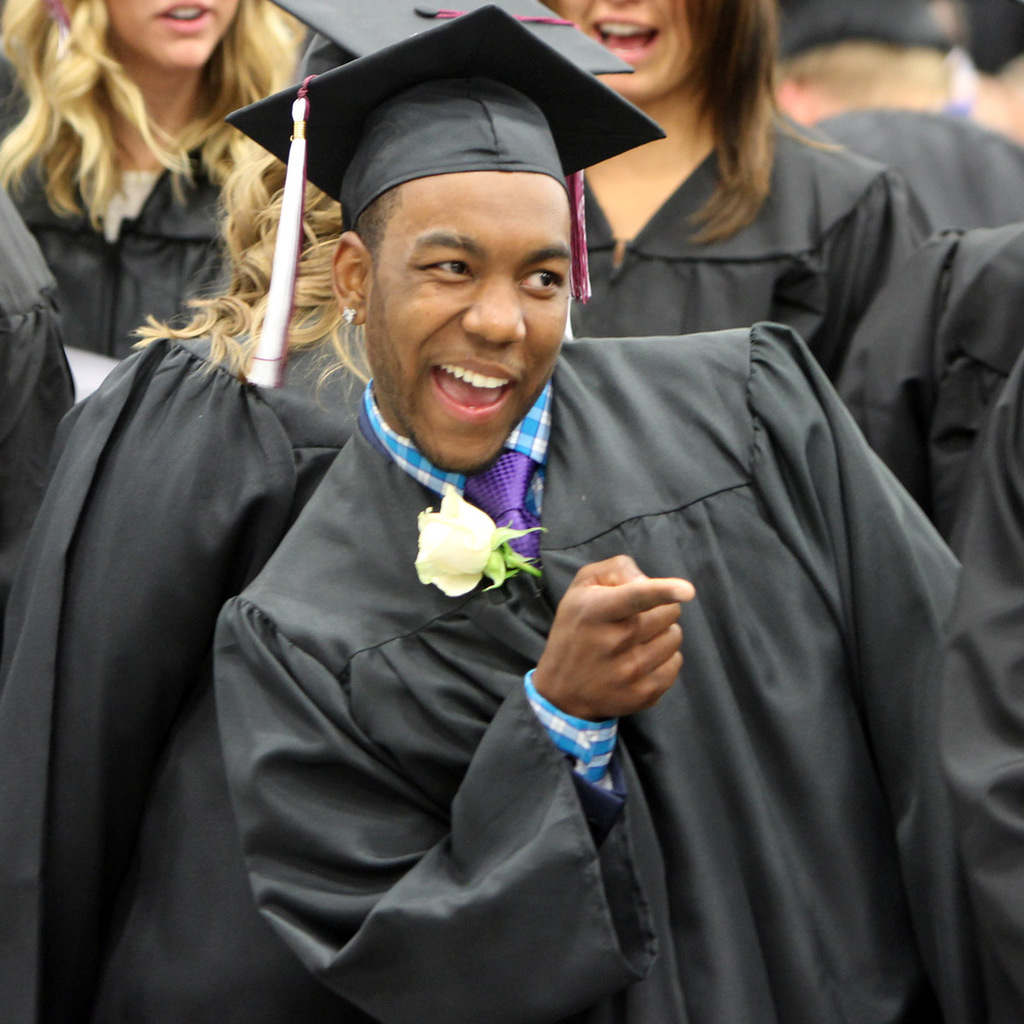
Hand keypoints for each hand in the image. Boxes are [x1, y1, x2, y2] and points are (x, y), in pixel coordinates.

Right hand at [532, 555, 695, 720]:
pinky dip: (664, 658)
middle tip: (635, 618)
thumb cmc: (576, 629)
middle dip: (658, 609)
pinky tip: (641, 661)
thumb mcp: (581, 588)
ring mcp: (630, 672)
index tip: (688, 590)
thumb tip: (648, 581)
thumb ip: (616, 570)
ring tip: (636, 641)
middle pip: (668, 612)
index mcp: (596, 612)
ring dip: (662, 633)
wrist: (562, 691)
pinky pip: (675, 664)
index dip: (663, 591)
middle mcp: (614, 642)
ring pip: (674, 637)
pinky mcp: (644, 694)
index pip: (634, 598)